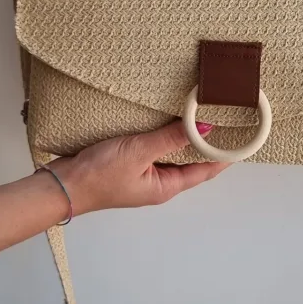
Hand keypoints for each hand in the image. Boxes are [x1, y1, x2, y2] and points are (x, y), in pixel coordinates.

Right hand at [46, 120, 228, 214]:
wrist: (61, 185)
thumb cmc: (97, 176)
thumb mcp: (139, 152)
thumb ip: (171, 138)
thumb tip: (206, 129)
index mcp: (166, 187)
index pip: (206, 170)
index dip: (225, 156)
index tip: (242, 139)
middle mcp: (158, 183)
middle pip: (191, 162)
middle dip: (208, 144)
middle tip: (225, 120)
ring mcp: (143, 174)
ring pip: (173, 154)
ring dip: (185, 138)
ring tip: (201, 116)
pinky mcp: (129, 164)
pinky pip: (154, 148)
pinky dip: (165, 135)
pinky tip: (166, 120)